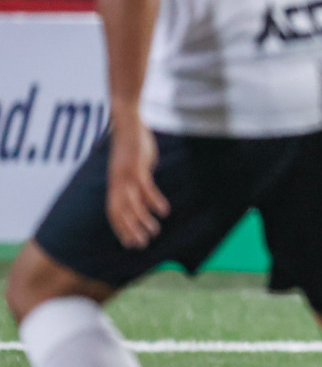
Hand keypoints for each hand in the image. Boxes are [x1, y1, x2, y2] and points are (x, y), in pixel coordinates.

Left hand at [106, 110, 169, 248]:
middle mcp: (117, 183)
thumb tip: (145, 189)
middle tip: (141, 245)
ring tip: (154, 232)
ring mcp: (126, 176)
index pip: (113, 211)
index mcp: (114, 183)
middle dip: (129, 230)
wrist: (126, 122)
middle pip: (120, 212)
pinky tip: (163, 211)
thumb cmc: (131, 143)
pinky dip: (153, 201)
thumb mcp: (132, 165)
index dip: (120, 228)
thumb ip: (137, 178)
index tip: (129, 242)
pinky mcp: (137, 167)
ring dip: (141, 220)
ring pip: (131, 204)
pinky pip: (145, 188)